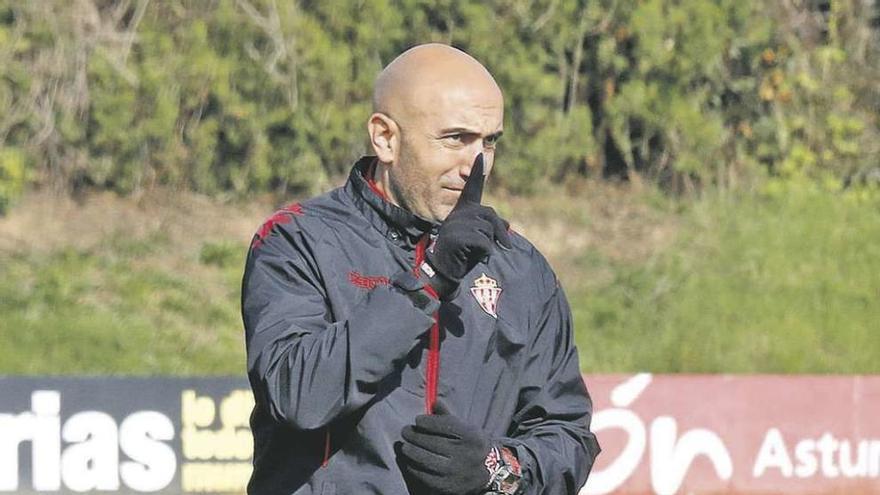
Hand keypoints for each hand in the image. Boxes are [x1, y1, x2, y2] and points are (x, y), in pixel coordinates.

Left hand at [399, 401, 491, 494]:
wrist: (489, 471)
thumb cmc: (471, 444)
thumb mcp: (466, 427)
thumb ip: (448, 415)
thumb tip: (432, 400)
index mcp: (472, 437)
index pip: (446, 426)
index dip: (428, 422)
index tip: (417, 419)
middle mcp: (465, 455)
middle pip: (433, 443)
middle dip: (415, 435)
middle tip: (405, 431)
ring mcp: (456, 472)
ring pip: (427, 460)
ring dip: (411, 451)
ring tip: (404, 446)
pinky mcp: (448, 486)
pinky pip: (425, 476)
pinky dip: (414, 467)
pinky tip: (410, 460)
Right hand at [423, 154, 511, 298]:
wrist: (444, 270)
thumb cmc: (463, 253)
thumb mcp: (478, 237)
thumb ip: (490, 227)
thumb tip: (507, 225)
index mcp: (462, 211)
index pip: (471, 190)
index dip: (476, 173)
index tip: (480, 155)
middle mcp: (458, 214)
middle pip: (489, 215)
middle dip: (499, 231)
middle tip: (503, 246)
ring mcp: (456, 224)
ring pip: (488, 229)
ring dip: (488, 244)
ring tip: (475, 252)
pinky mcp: (457, 236)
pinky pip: (484, 242)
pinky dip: (485, 252)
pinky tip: (474, 256)